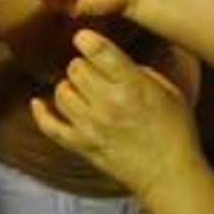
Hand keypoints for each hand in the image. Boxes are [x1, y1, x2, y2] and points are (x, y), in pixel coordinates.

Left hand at [30, 29, 203, 203]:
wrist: (170, 175)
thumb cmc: (176, 132)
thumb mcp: (169, 91)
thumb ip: (140, 71)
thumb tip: (115, 61)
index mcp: (132, 86)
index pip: (97, 51)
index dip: (87, 39)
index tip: (85, 38)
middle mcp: (107, 104)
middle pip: (75, 68)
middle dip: (83, 65)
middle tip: (94, 72)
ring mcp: (91, 126)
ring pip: (61, 92)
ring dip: (69, 86)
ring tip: (83, 91)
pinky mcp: (81, 146)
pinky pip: (50, 127)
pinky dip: (41, 113)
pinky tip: (37, 102)